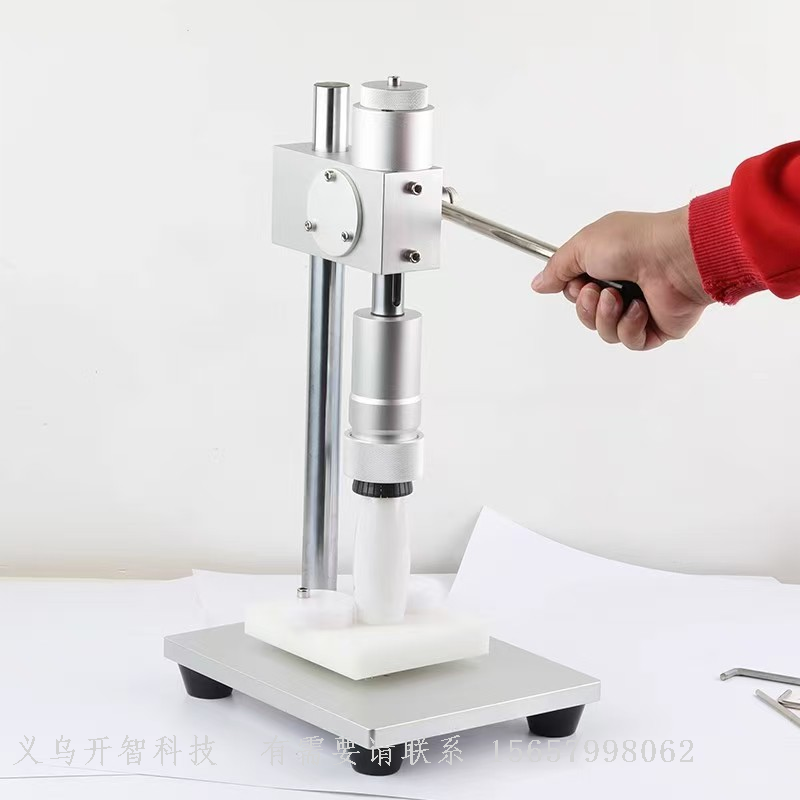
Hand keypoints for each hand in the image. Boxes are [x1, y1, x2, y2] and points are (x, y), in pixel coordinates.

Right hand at [531, 206, 710, 349]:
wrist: (674, 257)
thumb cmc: (634, 242)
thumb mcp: (582, 245)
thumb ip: (557, 267)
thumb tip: (538, 283)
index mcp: (607, 266)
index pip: (576, 292)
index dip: (572, 291)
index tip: (578, 280)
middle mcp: (624, 287)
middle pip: (586, 315)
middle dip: (586, 307)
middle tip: (599, 290)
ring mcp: (640, 309)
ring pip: (605, 332)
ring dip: (606, 316)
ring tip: (620, 298)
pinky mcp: (657, 329)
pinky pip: (630, 342)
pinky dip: (630, 326)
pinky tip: (641, 308)